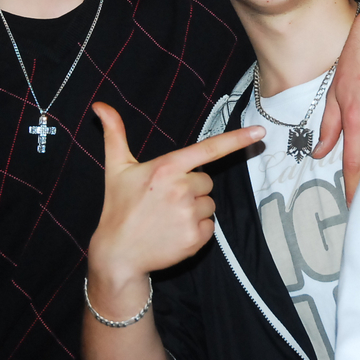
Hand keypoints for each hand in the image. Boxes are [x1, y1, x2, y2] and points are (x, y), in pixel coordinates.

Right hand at [87, 102, 264, 289]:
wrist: (118, 254)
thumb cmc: (119, 207)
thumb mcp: (116, 168)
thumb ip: (114, 133)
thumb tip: (99, 105)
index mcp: (166, 168)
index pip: (208, 149)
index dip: (236, 139)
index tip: (260, 131)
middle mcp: (181, 189)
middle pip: (207, 181)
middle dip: (192, 188)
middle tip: (166, 199)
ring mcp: (189, 215)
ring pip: (209, 204)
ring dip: (195, 209)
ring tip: (168, 217)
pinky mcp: (196, 237)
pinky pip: (210, 226)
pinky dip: (197, 230)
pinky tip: (175, 232)